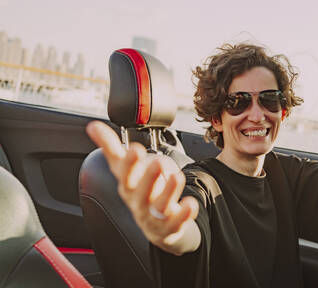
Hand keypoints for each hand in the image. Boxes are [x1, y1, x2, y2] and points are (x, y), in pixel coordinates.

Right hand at [86, 121, 199, 253]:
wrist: (155, 226)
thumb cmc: (139, 192)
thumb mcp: (124, 170)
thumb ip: (110, 147)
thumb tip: (93, 126)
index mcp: (128, 186)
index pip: (125, 175)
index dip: (129, 164)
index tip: (135, 149)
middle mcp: (140, 202)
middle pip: (141, 192)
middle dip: (148, 177)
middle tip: (157, 162)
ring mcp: (155, 216)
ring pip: (160, 206)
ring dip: (168, 192)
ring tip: (176, 176)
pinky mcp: (171, 226)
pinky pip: (177, 222)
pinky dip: (183, 214)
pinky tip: (190, 204)